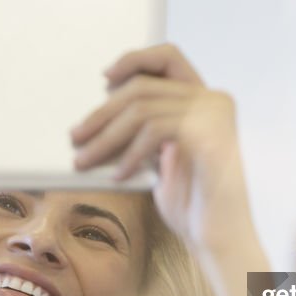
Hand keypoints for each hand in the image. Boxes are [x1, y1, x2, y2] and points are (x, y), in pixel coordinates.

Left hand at [70, 44, 255, 256]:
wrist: (220, 238)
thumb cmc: (191, 203)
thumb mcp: (162, 157)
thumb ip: (146, 129)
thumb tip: (100, 116)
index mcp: (207, 100)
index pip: (168, 57)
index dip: (135, 59)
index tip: (105, 78)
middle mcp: (214, 100)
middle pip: (144, 87)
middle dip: (102, 113)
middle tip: (75, 137)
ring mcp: (214, 115)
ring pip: (142, 110)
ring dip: (105, 138)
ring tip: (85, 161)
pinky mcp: (209, 135)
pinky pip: (154, 131)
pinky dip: (129, 154)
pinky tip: (119, 176)